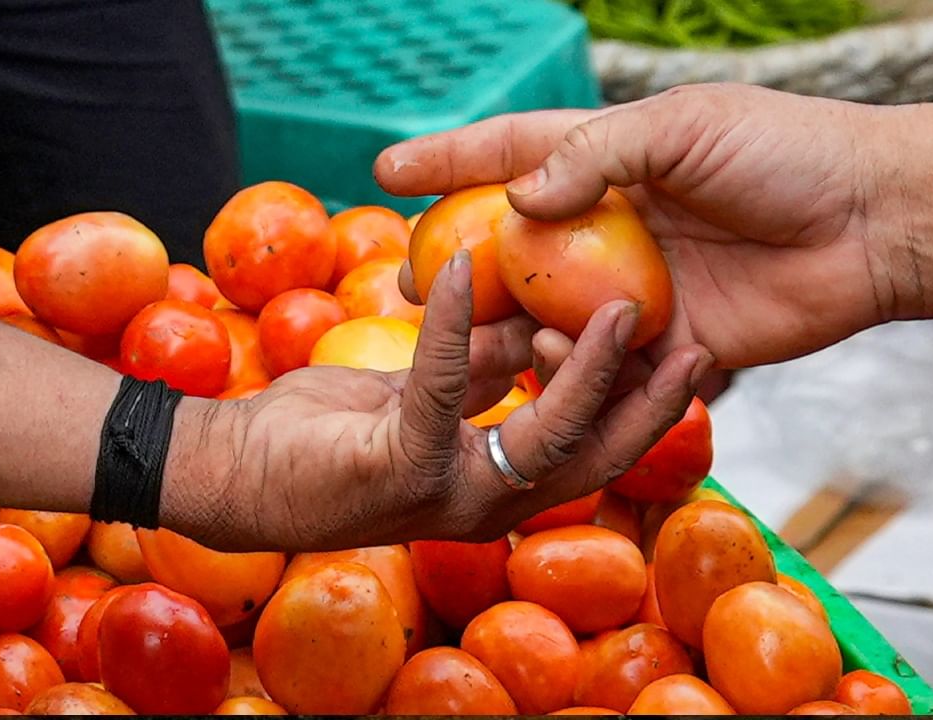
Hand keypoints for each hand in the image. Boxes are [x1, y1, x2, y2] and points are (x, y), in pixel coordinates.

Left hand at [166, 253, 711, 551]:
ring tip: (620, 307)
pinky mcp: (397, 468)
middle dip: (650, 406)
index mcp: (493, 484)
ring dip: (584, 369)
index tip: (686, 355)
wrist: (233, 473)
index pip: (591, 451)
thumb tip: (531, 327)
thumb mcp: (417, 394)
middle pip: (593, 458)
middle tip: (699, 344)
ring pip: (543, 435)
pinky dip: (455, 324)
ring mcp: (444, 494)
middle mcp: (482, 502)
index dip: (643, 411)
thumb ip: (478, 371)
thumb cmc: (321, 435)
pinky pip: (442, 386)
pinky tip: (461, 270)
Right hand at [377, 83, 898, 370]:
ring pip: (549, 316)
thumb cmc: (783, 153)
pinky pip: (605, 364)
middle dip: (460, 270)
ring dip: (510, 330)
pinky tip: (563, 363)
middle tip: (411, 290)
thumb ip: (595, 156)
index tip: (384, 168)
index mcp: (610, 162)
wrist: (873, 223)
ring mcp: (636, 288)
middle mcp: (612, 228)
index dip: (446, 160)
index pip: (510, 154)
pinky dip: (576, 369)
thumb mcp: (683, 127)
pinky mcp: (669, 342)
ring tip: (480, 341)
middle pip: (514, 250)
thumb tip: (516, 200)